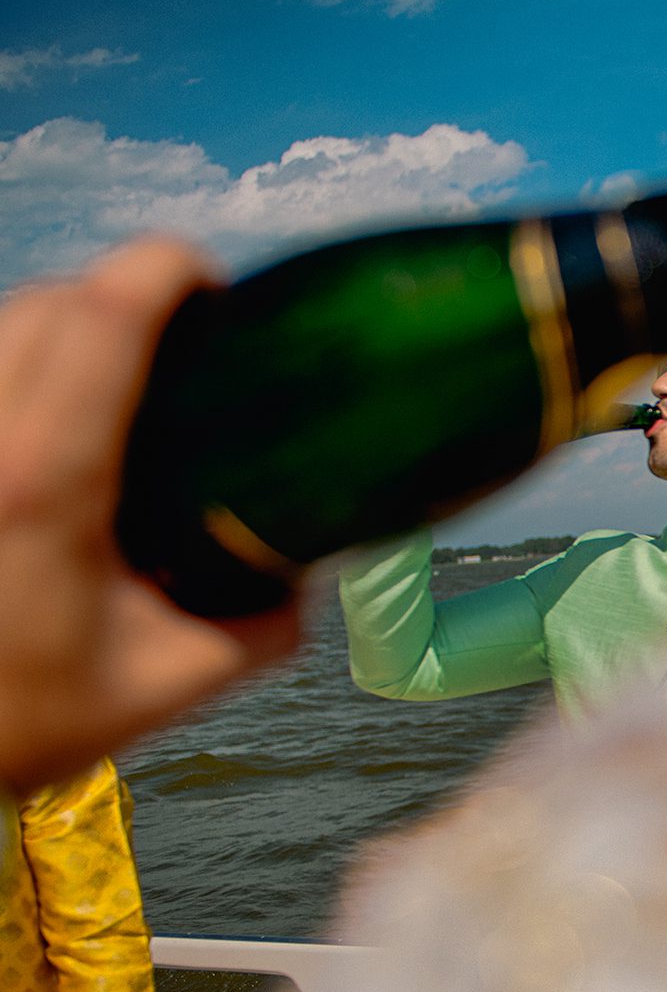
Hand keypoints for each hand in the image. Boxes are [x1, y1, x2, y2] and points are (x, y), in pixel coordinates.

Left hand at [0, 239, 300, 792]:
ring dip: (66, 321)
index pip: (103, 316)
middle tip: (185, 334)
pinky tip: (61, 416)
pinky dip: (27, 365)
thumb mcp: (170, 680)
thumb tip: (311, 572)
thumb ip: (262, 624)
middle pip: (48, 298)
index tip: (213, 283)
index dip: (165, 269)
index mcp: (45, 483)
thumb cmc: (30, 721)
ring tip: (123, 371)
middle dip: (121, 292)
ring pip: (1, 323)